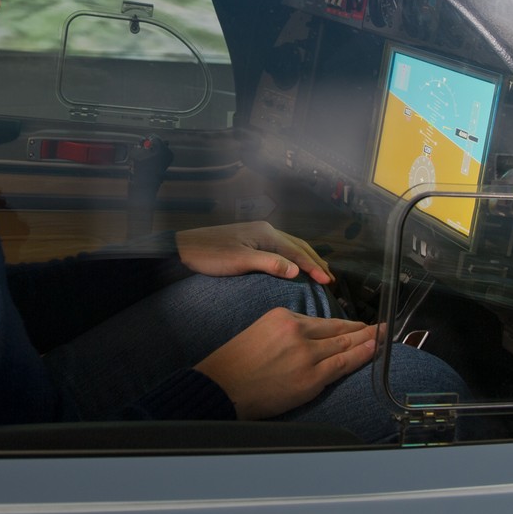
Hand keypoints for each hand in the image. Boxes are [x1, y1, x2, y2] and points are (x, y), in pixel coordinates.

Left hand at [174, 221, 334, 284]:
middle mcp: (265, 231)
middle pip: (298, 246)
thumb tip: (296, 271)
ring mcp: (257, 235)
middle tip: (330, 278)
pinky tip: (292, 266)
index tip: (328, 282)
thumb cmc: (209, 255)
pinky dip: (292, 258)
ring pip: (289, 246)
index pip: (297, 252)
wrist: (183, 249)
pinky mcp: (249, 242)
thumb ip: (269, 264)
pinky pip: (279, 249)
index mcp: (266, 234)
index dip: (313, 267)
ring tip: (318, 271)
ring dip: (305, 259)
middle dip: (315, 261)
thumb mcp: (240, 261)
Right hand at [194, 308, 378, 419]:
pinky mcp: (310, 378)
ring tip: (384, 336)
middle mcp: (297, 331)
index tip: (357, 325)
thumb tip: (310, 340)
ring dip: (368, 340)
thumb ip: (286, 332)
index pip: (322, 321)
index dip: (344, 324)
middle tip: (382, 326)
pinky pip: (342, 364)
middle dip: (362, 329)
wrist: (222, 387)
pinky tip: (374, 350)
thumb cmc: (234, 364)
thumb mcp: (259, 332)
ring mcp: (306, 354)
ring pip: (344, 345)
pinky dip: (361, 356)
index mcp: (283, 317)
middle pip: (338, 330)